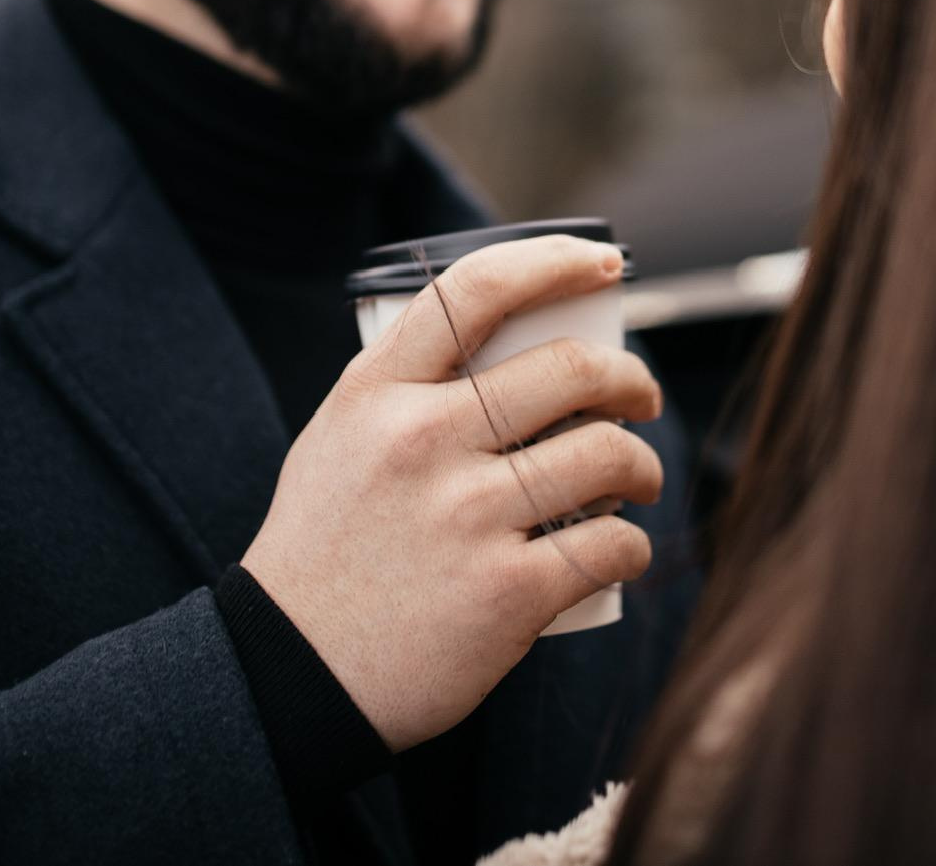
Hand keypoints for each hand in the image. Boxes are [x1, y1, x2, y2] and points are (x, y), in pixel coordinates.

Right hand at [238, 234, 665, 751]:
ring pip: (607, 454)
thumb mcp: (339, 439)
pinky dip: (633, 544)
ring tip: (636, 479)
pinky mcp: (505, 593)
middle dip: (630, 378)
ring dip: (643, 464)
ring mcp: (464, 517)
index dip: (554, 262)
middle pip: (570, 369)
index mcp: (376, 394)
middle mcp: (420, 442)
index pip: (475, 291)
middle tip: (640, 399)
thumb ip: (407, 387)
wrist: (292, 673)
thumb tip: (511, 340)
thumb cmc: (327, 549)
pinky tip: (620, 547)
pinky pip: (610, 545)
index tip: (603, 265)